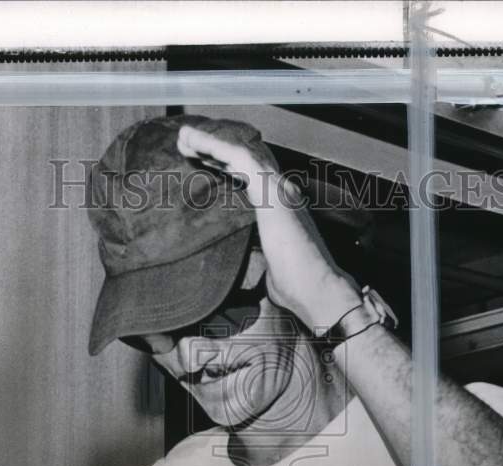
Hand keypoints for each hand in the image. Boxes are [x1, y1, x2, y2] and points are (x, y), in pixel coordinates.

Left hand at [177, 124, 360, 329]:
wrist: (318, 292)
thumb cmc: (297, 288)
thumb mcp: (268, 274)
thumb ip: (256, 268)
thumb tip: (246, 290)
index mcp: (278, 206)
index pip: (250, 175)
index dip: (225, 164)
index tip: (201, 161)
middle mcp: (280, 191)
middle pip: (244, 157)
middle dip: (214, 147)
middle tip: (186, 143)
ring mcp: (278, 189)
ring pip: (240, 151)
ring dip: (210, 141)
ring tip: (184, 136)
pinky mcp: (272, 192)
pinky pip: (241, 158)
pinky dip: (217, 146)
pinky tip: (196, 142)